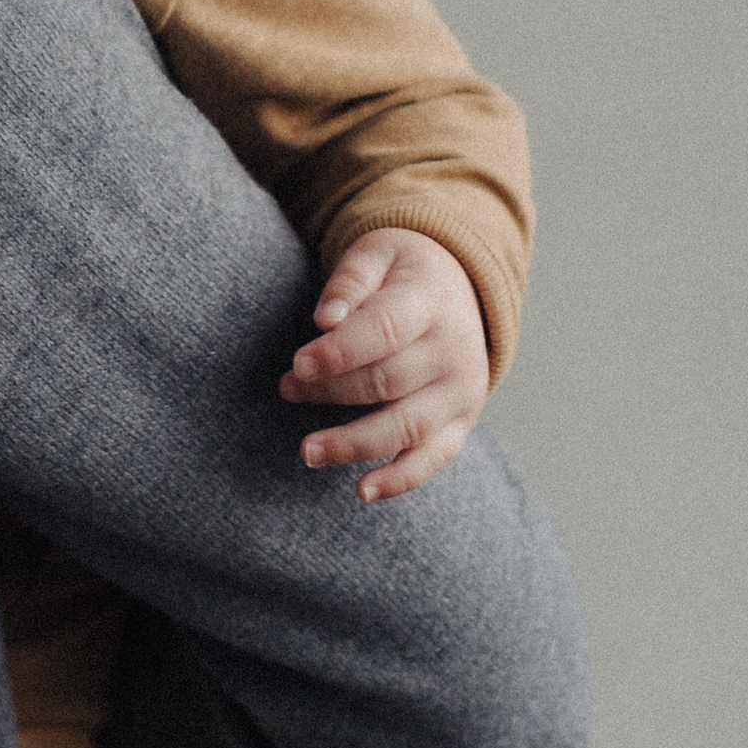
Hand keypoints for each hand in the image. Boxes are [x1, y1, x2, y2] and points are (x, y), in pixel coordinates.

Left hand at [281, 228, 489, 502]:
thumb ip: (349, 282)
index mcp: (431, 300)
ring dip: (354, 443)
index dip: (339, 352)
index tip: (298, 365)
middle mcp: (454, 350)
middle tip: (286, 388)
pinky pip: (434, 459)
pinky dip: (400, 480)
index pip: (385, 331)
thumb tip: (325, 320)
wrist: (460, 287)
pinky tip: (362, 492)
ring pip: (407, 426)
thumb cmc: (400, 272)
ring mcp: (461, 391)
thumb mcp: (376, 255)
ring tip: (307, 451)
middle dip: (332, 391)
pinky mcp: (461, 422)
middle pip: (389, 380)